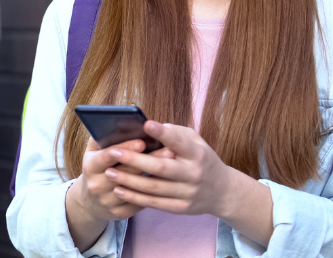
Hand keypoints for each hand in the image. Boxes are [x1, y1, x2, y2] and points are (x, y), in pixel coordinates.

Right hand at [66, 137, 174, 250]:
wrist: (89, 201)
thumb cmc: (97, 167)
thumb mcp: (94, 151)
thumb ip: (104, 137)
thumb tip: (121, 121)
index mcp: (90, 166)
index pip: (107, 156)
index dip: (125, 149)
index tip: (142, 142)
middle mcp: (96, 185)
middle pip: (126, 172)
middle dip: (147, 160)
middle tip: (168, 150)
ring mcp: (107, 201)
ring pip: (135, 190)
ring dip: (155, 178)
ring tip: (173, 166)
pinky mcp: (118, 214)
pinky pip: (139, 204)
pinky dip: (153, 194)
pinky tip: (167, 184)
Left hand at [104, 121, 233, 215]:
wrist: (222, 192)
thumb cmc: (201, 159)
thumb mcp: (196, 142)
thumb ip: (174, 134)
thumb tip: (147, 128)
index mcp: (197, 153)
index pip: (179, 142)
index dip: (163, 133)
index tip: (146, 124)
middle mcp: (194, 174)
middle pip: (161, 168)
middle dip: (135, 160)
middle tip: (114, 153)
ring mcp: (188, 193)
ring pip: (154, 188)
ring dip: (130, 181)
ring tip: (110, 173)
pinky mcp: (181, 208)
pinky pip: (155, 203)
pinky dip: (136, 197)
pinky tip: (120, 190)